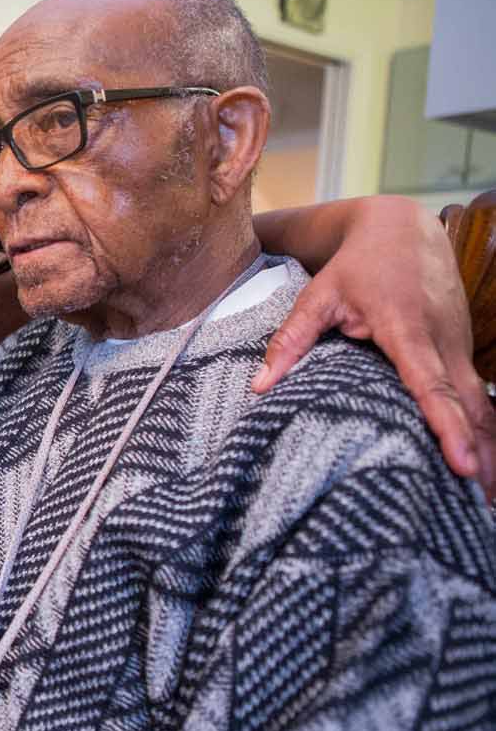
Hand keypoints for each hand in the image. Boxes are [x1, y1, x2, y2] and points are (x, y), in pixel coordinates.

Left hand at [252, 196, 495, 497]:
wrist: (403, 227)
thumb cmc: (356, 266)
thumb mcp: (316, 296)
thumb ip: (289, 341)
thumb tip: (257, 387)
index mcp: (407, 328)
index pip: (430, 384)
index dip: (447, 425)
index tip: (461, 463)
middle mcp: (443, 339)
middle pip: (469, 404)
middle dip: (482, 452)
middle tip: (484, 503)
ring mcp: (460, 344)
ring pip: (482, 403)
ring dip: (491, 448)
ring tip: (490, 499)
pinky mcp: (463, 349)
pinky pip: (479, 396)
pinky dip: (487, 429)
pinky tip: (487, 465)